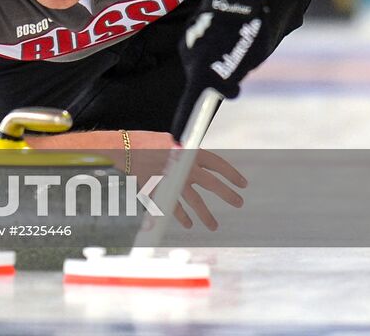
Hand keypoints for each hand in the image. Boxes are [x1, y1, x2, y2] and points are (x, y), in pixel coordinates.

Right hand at [130, 134, 246, 229]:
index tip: (243, 184)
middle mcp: (186, 167)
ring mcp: (175, 181)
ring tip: (214, 225)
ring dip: (206, 215)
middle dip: (227, 194)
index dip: (231, 174)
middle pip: (212, 184)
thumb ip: (184, 153)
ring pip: (196, 201)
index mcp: (190, 151)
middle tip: (238, 202)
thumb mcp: (171, 142)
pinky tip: (188, 224)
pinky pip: (175, 208)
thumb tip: (195, 160)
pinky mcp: (163, 191)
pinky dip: (182, 217)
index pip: (217, 163)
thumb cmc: (148, 142)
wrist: (126, 148)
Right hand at [171, 0, 269, 140]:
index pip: (192, 109)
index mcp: (205, 75)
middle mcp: (191, 64)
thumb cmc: (247, 32)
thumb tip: (226, 88)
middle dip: (219, 79)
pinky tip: (223, 34)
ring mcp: (188, 49)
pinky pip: (200, 52)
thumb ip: (233, 78)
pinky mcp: (188, 38)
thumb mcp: (247, 62)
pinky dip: (211, 48)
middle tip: (237, 61)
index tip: (178, 146)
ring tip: (234, 42)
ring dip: (216, 62)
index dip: (185, 128)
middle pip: (203, 83)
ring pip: (202, 66)